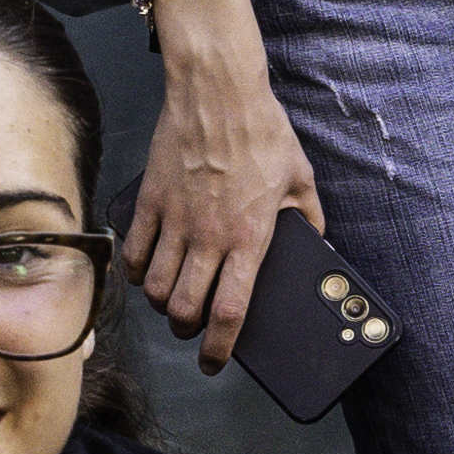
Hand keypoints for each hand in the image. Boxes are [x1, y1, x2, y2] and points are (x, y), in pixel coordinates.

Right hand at [117, 21, 322, 370]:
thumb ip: (311, 218)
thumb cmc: (262, 131)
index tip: (214, 362)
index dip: (219, 348)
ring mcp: (175, 220)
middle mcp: (209, 236)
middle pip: (185, 310)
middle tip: (194, 330)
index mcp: (250, 237)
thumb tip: (318, 244)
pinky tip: (147, 273)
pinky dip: (137, 274)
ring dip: (163, 306)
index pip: (229, 312)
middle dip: (188, 332)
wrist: (217, 91)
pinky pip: (134, 253)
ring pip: (156, 289)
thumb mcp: (301, 177)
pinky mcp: (151, 201)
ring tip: (172, 302)